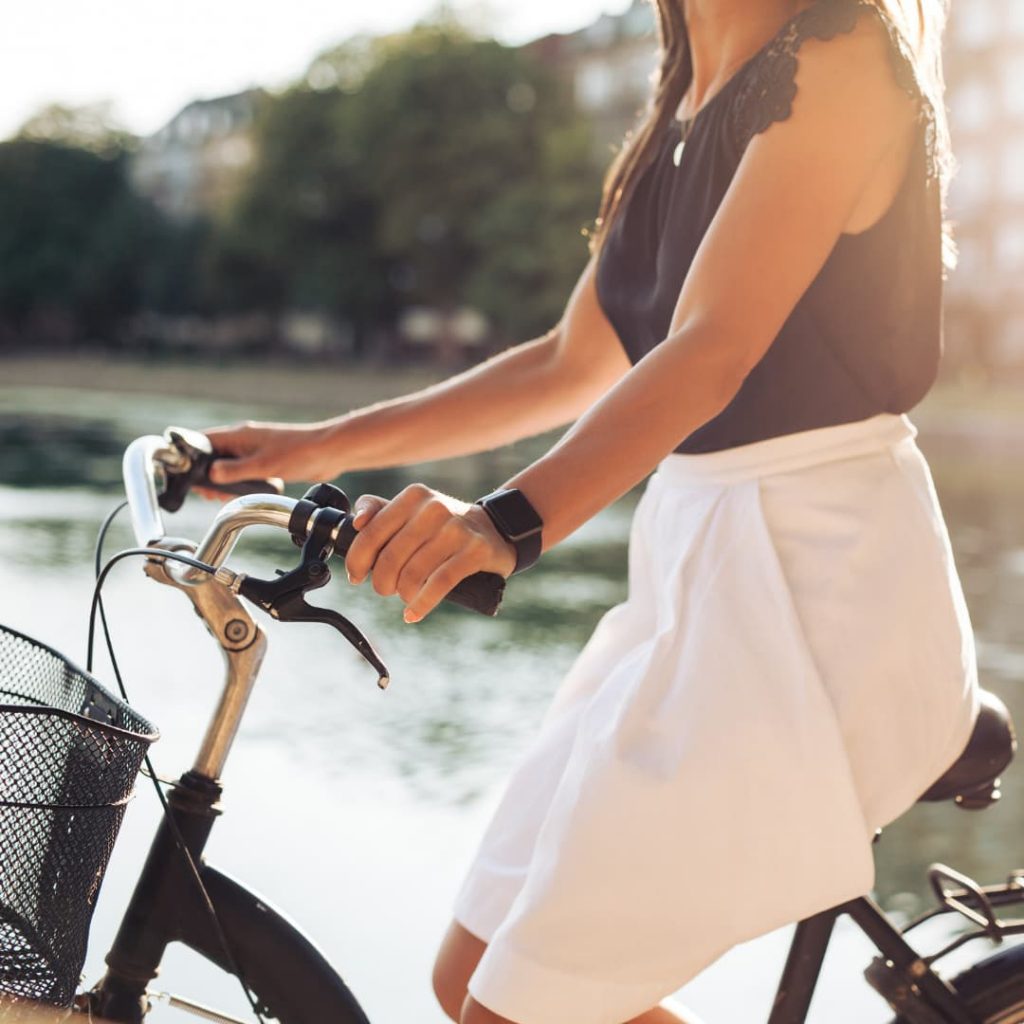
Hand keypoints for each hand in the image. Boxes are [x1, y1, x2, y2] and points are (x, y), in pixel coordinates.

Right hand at [197, 421, 335, 498]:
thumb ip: (235, 471)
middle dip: (207, 474)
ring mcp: (256, 450)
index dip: (191, 456)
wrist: (329, 452)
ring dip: (223, 480)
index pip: (204, 440)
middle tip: (207, 493)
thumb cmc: (299, 452)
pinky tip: (240, 493)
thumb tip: (211, 475)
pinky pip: (245, 470)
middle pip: (214, 455)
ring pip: (230, 465)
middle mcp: (245, 440)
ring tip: (220, 496)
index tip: (186, 474)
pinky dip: (239, 481)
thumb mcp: (263, 466)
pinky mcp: (267, 460)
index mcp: (239, 435)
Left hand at [345, 484, 516, 621]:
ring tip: (406, 596)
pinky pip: (439, 584)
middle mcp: (434, 508)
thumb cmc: (443, 525)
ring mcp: (456, 529)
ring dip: (403, 594)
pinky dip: (422, 604)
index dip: (357, 560)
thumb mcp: (413, 510)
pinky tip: (413, 613)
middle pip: (390, 558)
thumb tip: (355, 523)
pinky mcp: (475, 551)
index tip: (356, 576)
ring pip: (413, 574)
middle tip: (386, 589)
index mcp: (413, 496)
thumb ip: (379, 512)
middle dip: (381, 583)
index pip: (371, 532)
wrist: (495, 529)